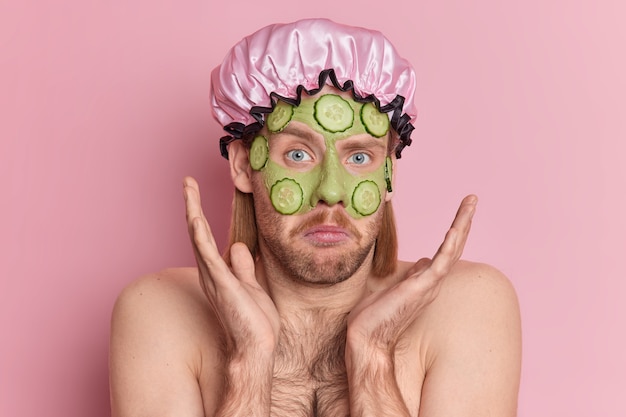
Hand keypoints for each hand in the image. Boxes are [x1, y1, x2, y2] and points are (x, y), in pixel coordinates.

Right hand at [183, 176, 279, 356]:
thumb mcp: (252, 286)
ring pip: (199, 237)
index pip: (207, 238)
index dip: (201, 215)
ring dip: (192, 211)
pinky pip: (207, 255)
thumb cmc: (255, 323)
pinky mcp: (221, 283)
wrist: (256, 348)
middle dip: (191, 205)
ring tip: (188, 187)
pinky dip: (200, 235)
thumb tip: (239, 247)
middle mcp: (210, 272)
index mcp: (219, 273)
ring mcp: (213, 277)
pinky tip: (194, 217)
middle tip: (187, 181)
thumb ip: (244, 267)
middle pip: (198, 233)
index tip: (197, 193)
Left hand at [346, 195, 477, 352]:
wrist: (366, 340)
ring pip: (451, 250)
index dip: (454, 230)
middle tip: (472, 199)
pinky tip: (454, 229)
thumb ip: (409, 274)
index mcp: (423, 280)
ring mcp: (428, 285)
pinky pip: (440, 264)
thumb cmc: (373, 317)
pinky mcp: (421, 289)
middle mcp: (430, 281)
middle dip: (463, 221)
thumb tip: (422, 261)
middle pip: (453, 246)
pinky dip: (449, 246)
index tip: (461, 211)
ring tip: (470, 203)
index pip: (444, 250)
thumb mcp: (392, 285)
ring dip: (462, 225)